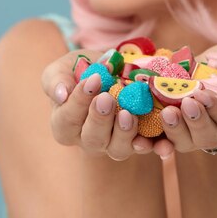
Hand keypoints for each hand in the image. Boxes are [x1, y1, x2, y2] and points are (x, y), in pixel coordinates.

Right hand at [41, 49, 173, 160]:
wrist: (112, 69)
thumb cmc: (82, 69)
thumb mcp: (64, 67)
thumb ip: (55, 80)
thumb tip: (61, 94)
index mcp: (65, 124)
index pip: (67, 119)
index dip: (79, 101)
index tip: (93, 80)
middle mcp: (88, 139)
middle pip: (92, 139)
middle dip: (100, 119)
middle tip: (108, 98)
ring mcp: (115, 143)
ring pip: (118, 149)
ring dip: (125, 133)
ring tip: (129, 114)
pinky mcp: (139, 140)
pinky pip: (147, 148)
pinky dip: (155, 146)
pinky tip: (161, 141)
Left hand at [158, 41, 216, 152]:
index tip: (203, 94)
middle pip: (208, 138)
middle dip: (195, 122)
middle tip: (185, 103)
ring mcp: (195, 131)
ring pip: (185, 142)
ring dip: (173, 130)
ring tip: (166, 112)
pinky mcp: (175, 127)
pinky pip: (162, 140)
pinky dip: (151, 142)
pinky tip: (140, 139)